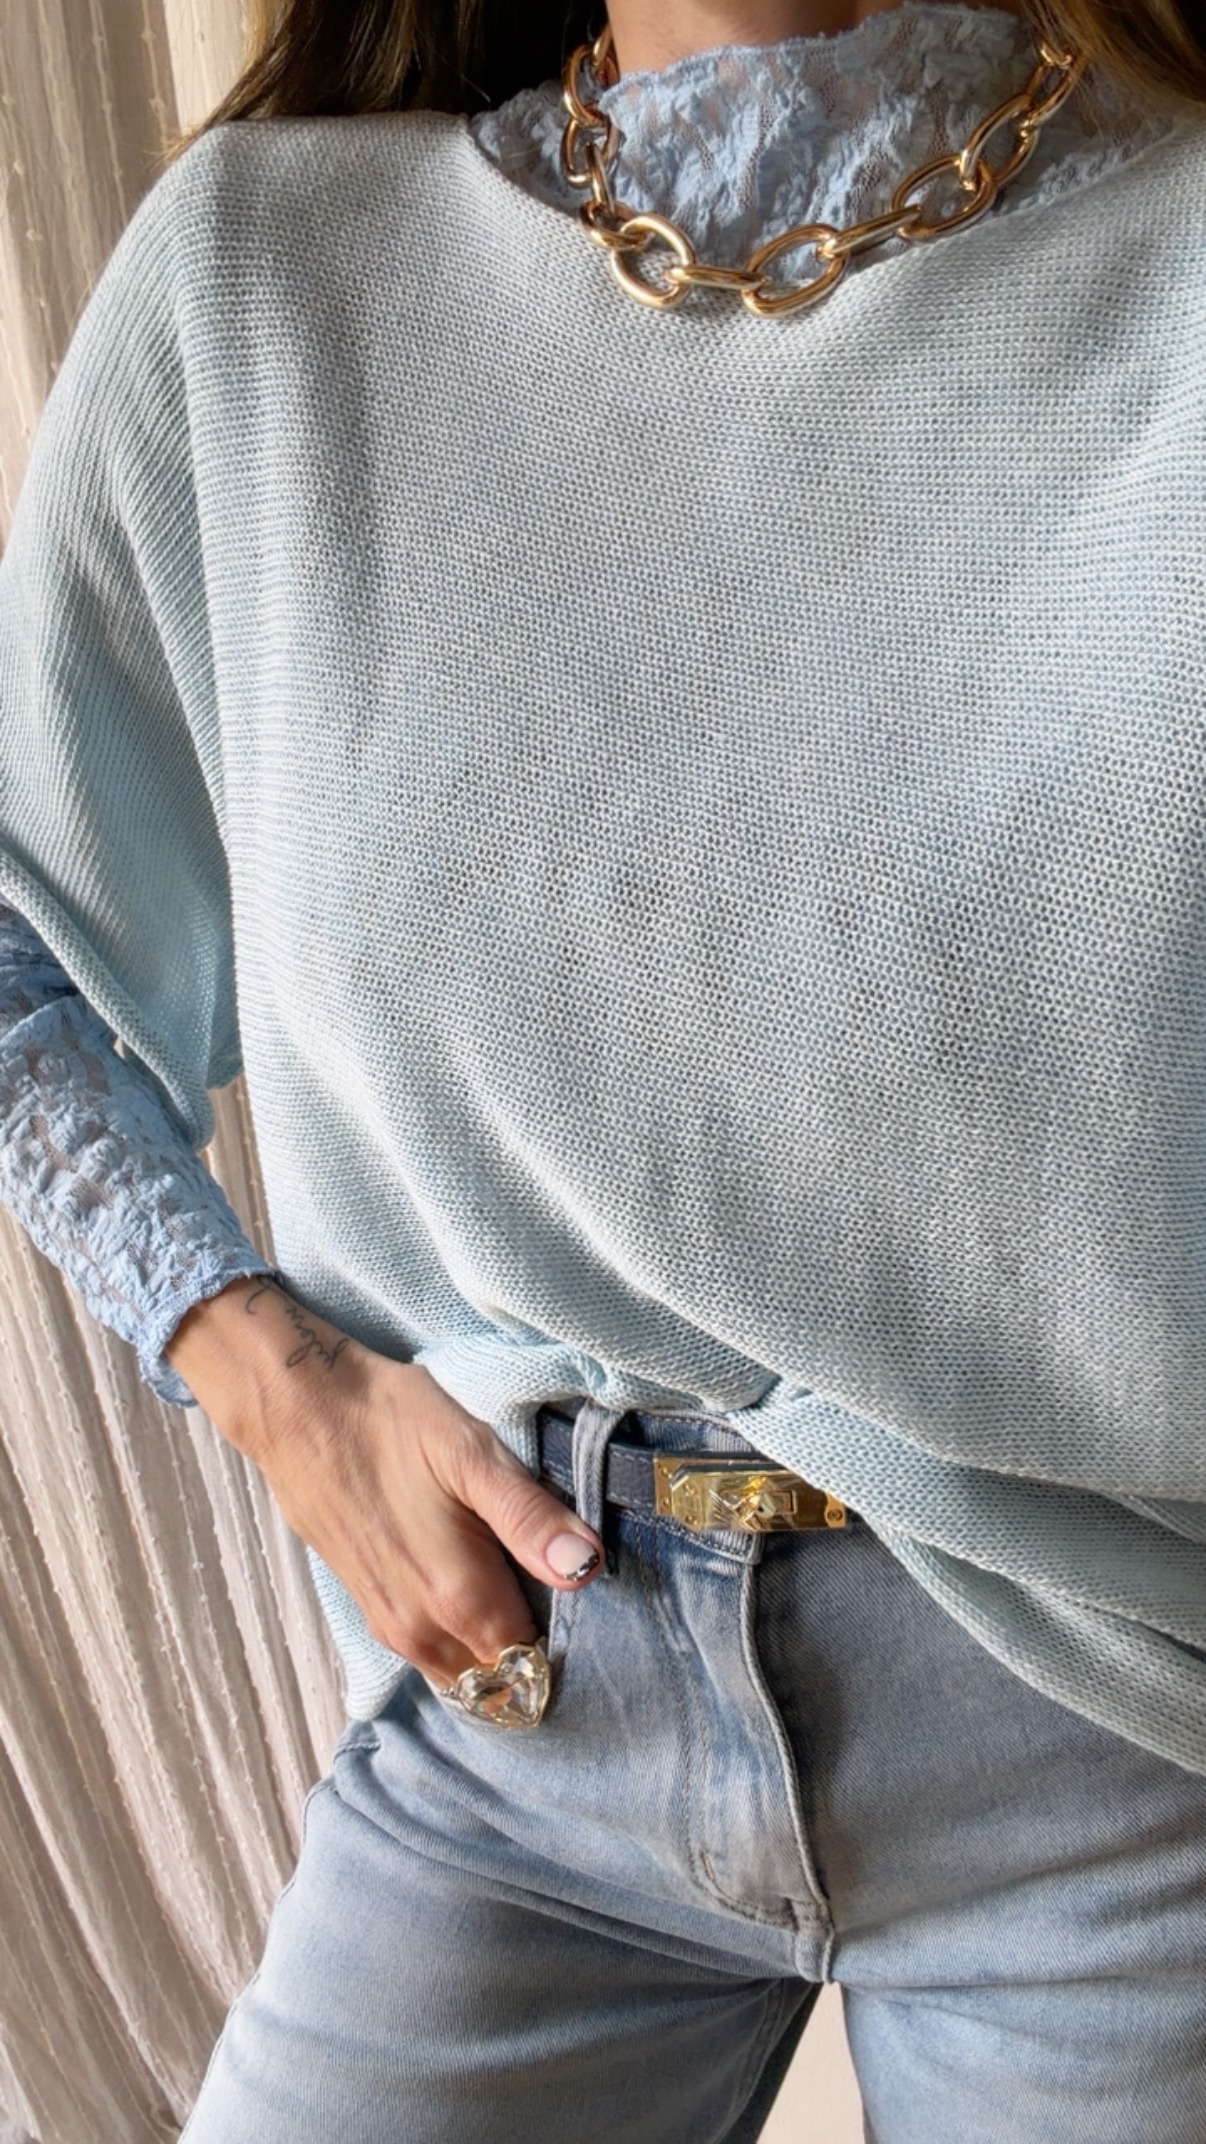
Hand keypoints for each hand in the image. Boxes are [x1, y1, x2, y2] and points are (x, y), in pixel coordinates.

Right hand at [166, 1276, 602, 1684]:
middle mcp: (425, 1633)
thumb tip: (587, 1568)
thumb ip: (529, 1519)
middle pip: (499, 1681)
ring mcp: (390, 1628)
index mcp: (462, 1600)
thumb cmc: (390, 1423)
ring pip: (463, 1674)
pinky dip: (458, 1641)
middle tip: (549, 1595)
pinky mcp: (369, 1610)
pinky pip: (431, 1655)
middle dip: (531, 1656)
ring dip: (493, 1652)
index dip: (564, 1644)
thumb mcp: (472, 1455)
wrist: (298, 1411)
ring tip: (514, 1589)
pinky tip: (468, 1586)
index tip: (579, 1606)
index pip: (535, 1667)